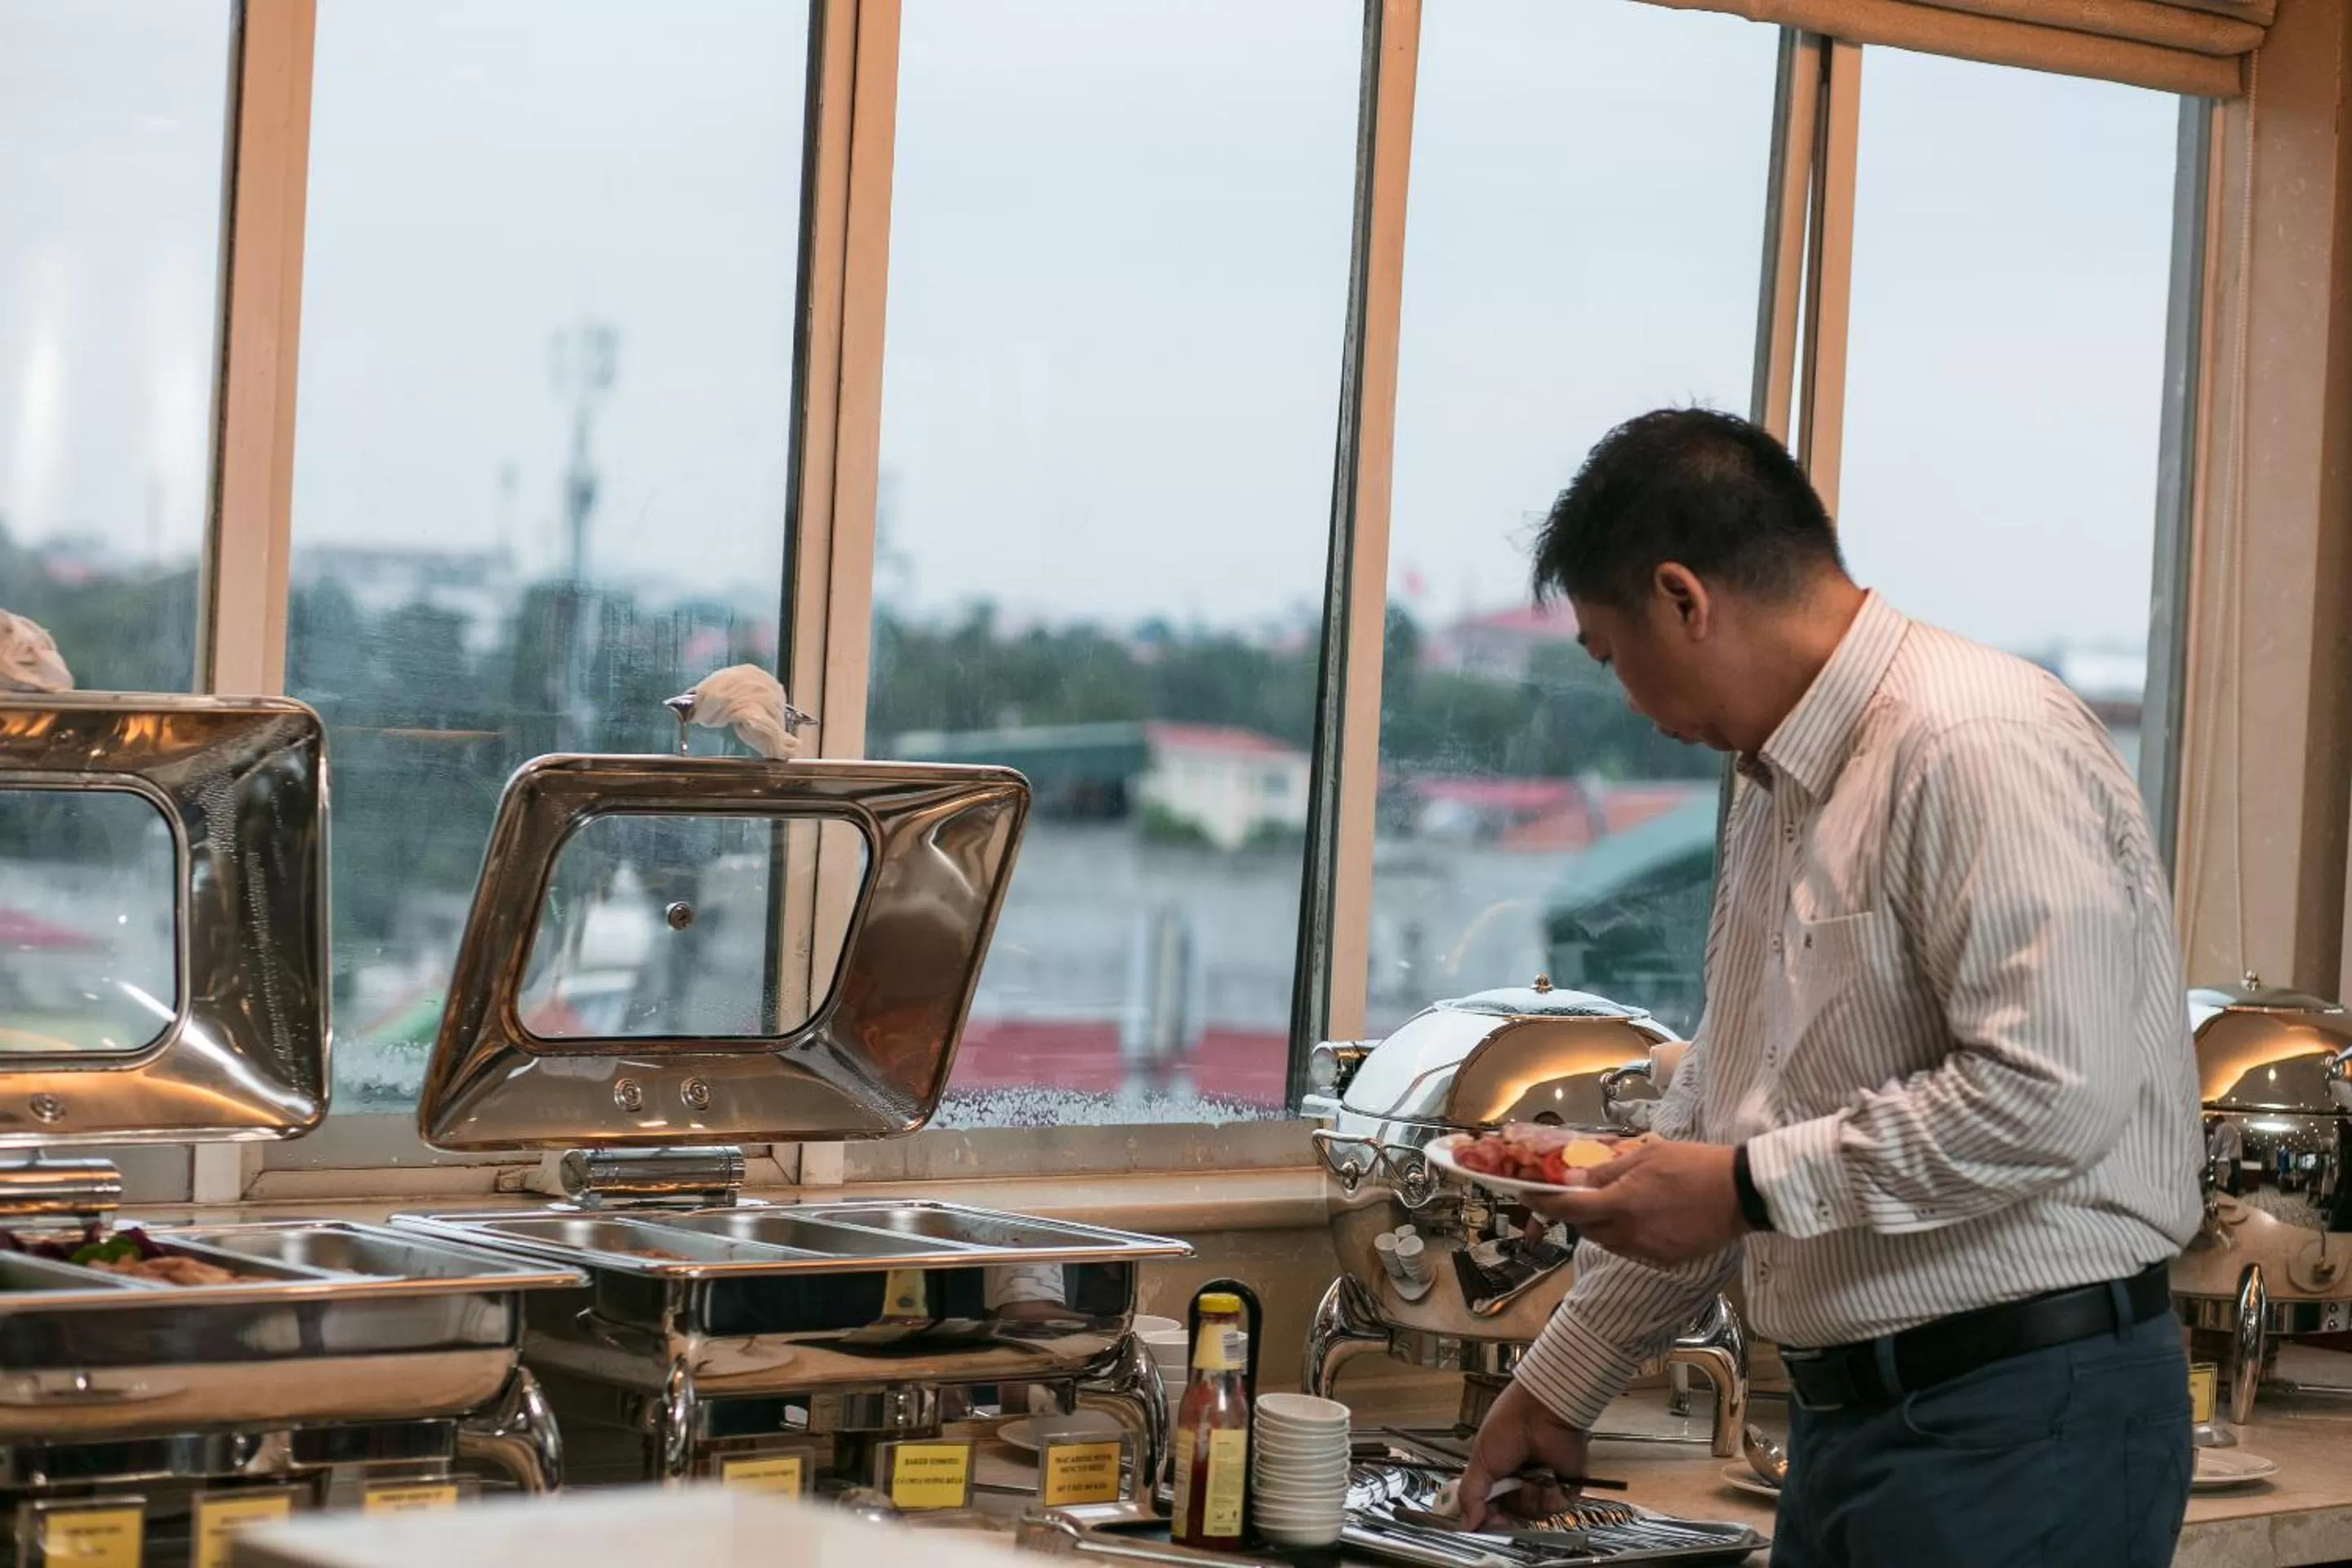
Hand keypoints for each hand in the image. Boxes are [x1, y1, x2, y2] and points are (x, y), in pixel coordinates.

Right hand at [1459, 1381, 1590, 1530]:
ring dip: (1530, 1497)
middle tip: (1505, 1507)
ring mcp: (1543, 1483)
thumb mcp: (1480, 1461)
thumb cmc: (1508, 1424)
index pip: (1490, 1509)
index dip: (1487, 1520)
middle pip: (1513, 1516)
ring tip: (1528, 1477)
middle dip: (1509, 1513)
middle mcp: (1520, 1481)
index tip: (1483, 1524)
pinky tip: (1547, 1479)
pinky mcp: (1565, 1484)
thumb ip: (1470, 1495)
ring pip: (1535, 1513)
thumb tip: (1466, 1524)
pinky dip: (1552, 1496)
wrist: (1540, 1411)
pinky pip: (1558, 1506)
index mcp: (1497, 1475)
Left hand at [1527, 1141, 1746, 1267]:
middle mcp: (1629, 1233)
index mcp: (1622, 1203)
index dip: (1544, 1204)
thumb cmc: (1693, 1164)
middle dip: (1575, 1214)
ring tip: (1611, 1204)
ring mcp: (1648, 1251)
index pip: (1570, 1209)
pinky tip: (1639, 1219)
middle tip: (1575, 1197)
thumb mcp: (1647, 1155)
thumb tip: (1573, 1180)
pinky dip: (1625, 1237)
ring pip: (1608, 1242)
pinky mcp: (1665, 1260)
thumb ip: (1607, 1171)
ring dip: (1600, 1226)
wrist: (1740, 1193)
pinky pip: (1632, 1251)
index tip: (1527, 1196)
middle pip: (1586, 1229)